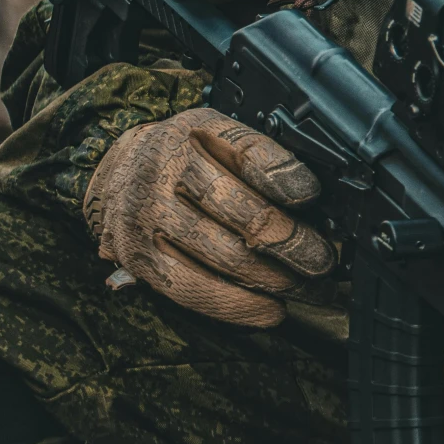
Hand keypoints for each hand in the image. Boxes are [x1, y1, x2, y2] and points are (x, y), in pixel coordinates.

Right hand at [83, 107, 332, 327]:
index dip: (282, 176)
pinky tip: (271, 310)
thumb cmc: (184, 155)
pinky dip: (239, 306)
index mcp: (191, 134)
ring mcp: (147, 221)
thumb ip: (260, 155)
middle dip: (291, 242)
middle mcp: (163, 175)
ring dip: (274, 279)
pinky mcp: (140, 260)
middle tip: (322, 260)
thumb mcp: (218, 133)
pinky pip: (194, 291)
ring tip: (309, 289)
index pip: (246, 153)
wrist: (120, 174)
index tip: (311, 195)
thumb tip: (311, 196)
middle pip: (239, 213)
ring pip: (222, 258)